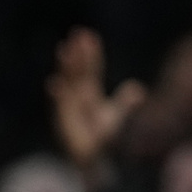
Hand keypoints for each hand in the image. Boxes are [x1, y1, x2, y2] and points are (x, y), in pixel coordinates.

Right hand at [46, 27, 145, 170]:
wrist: (92, 157)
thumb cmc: (102, 138)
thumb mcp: (116, 117)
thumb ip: (124, 102)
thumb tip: (137, 88)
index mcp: (90, 93)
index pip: (91, 70)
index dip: (91, 54)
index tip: (90, 37)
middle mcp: (78, 97)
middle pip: (78, 71)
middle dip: (77, 53)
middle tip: (77, 33)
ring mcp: (69, 106)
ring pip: (68, 82)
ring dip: (65, 67)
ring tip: (64, 50)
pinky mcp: (63, 119)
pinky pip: (59, 105)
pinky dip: (57, 95)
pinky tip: (54, 84)